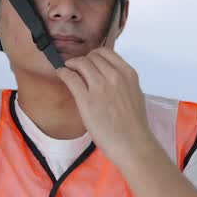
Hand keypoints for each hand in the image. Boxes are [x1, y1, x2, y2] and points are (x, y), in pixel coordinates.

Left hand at [56, 48, 161, 170]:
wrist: (132, 144)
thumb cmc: (135, 125)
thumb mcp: (134, 95)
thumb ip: (123, 83)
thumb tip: (108, 78)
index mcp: (128, 74)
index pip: (106, 53)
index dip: (94, 55)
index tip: (89, 61)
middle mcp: (114, 76)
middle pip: (92, 57)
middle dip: (83, 60)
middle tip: (76, 68)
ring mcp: (100, 87)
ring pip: (81, 63)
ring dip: (71, 64)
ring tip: (67, 69)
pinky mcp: (86, 99)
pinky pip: (70, 78)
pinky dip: (63, 73)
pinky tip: (61, 75)